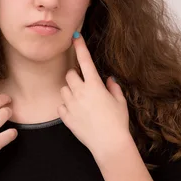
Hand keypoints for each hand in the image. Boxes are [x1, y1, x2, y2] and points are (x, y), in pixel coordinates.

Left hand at [57, 32, 130, 158]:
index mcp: (95, 85)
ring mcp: (71, 104)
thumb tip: (108, 80)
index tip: (75, 36)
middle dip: (75, 77)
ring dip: (70, 91)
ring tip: (81, 102)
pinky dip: (67, 107)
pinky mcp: (65, 117)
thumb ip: (113, 88)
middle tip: (83, 85)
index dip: (80, 46)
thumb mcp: (120, 102)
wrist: (109, 144)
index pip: (85, 60)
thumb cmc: (117, 122)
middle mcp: (80, 92)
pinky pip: (61, 106)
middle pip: (70, 74)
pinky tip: (77, 113)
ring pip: (63, 89)